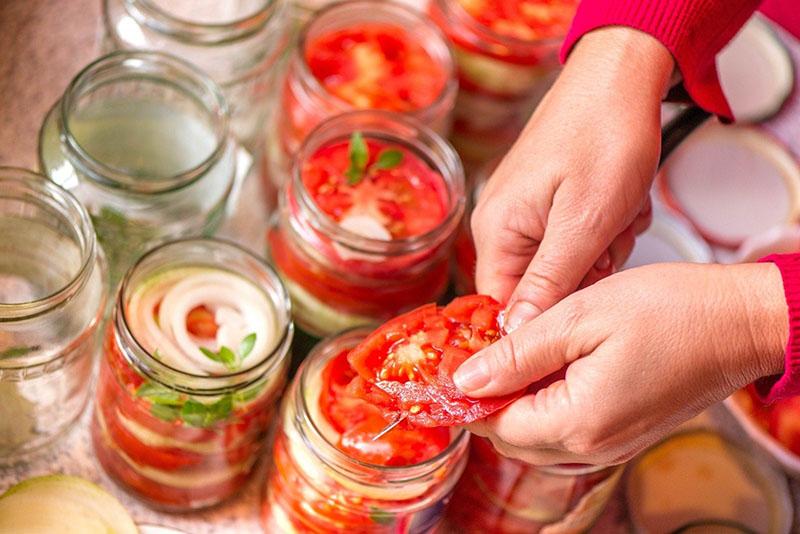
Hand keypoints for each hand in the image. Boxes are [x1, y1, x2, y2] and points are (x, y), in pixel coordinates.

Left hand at [455, 263, 787, 464]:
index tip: (447, 363)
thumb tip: (465, 382)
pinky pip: (568, 427)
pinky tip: (544, 363)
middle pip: (513, 437)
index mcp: (577, 422)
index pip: (496, 426)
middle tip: (475, 351)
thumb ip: (516, 355)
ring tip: (506, 352)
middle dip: (488, 399)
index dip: (467, 396)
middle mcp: (592, 446)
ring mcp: (612, 442)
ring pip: (538, 434)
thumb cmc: (667, 309)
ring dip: (515, 400)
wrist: (740, 320)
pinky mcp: (625, 431)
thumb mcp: (577, 318)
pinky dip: (544, 401)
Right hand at [472, 27, 674, 330]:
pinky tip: (618, 202)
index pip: (500, 307)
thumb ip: (550, 283)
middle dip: (584, 274)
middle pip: (539, 289)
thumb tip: (517, 336)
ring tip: (618, 212)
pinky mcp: (548, 202)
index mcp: (496, 232)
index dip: (540, 322)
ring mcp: (525, 212)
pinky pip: (575, 240)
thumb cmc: (603, 139)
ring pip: (565, 267)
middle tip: (609, 238)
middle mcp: (501, 225)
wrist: (620, 78)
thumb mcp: (584, 222)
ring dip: (601, 249)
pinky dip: (604, 229)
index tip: (581, 307)